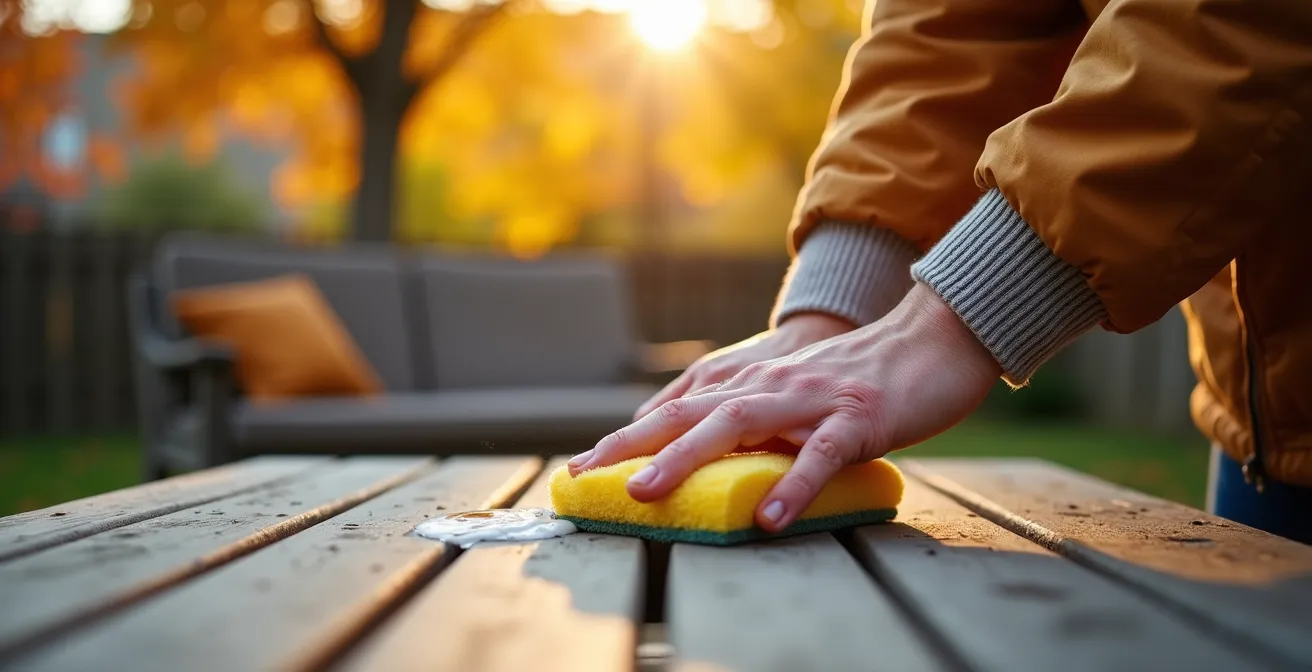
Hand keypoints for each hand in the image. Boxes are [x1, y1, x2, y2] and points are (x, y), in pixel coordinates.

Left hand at [568, 283, 999, 532]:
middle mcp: (772, 383)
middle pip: (691, 411)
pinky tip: (770, 521)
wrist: (932, 340)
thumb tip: (703, 449)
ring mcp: (813, 399)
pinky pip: (821, 455)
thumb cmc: (861, 375)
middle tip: (586, 475)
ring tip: (646, 493)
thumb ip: (751, 411)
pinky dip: (793, 485)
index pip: (679, 404)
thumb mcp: (794, 389)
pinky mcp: (857, 418)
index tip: (582, 464)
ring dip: (686, 458)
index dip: (628, 433)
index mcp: (756, 380)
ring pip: (739, 424)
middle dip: (633, 444)